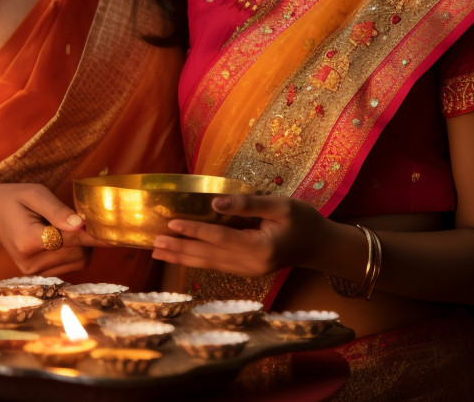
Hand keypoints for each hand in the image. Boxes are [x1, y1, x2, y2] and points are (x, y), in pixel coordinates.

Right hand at [0, 183, 98, 276]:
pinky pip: (71, 267)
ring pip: (77, 262)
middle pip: (77, 253)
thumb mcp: (35, 194)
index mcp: (27, 240)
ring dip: (81, 245)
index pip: (69, 240)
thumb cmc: (16, 199)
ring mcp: (34, 273)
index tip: (115, 237)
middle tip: (76, 218)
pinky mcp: (39, 276)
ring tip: (63, 227)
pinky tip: (61, 239)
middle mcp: (30, 263)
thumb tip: (80, 225)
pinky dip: (74, 253)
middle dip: (85, 237)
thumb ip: (57, 210)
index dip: (93, 236)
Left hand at [151, 193, 329, 276]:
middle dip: (179, 249)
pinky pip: (215, 265)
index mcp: (260, 248)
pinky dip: (195, 260)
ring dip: (182, 257)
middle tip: (153, 242)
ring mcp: (248, 271)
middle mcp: (251, 265)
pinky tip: (179, 255)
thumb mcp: (280, 206)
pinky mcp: (245, 271)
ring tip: (158, 251)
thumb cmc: (302, 220)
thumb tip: (216, 203)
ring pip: (208, 264)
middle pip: (208, 256)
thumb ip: (248, 204)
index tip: (171, 223)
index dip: (195, 230)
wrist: (319, 246)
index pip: (220, 238)